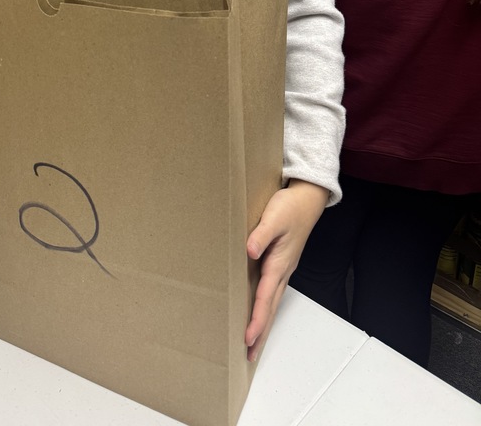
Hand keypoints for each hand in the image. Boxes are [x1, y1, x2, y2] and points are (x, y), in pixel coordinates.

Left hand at [244, 180, 328, 362]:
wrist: (307, 199)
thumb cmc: (289, 206)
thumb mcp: (274, 217)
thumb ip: (261, 234)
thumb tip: (250, 251)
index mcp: (279, 263)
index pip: (265, 297)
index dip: (256, 318)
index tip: (248, 338)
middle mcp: (282, 271)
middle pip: (270, 308)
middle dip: (261, 332)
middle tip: (250, 356)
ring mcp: (283, 269)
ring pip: (272, 302)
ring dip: (263, 323)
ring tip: (253, 343)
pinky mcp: (280, 263)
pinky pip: (271, 292)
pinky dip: (264, 307)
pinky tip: (258, 311)